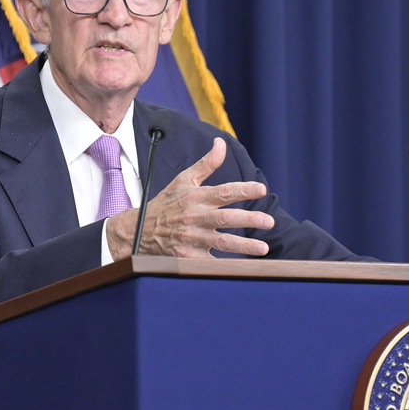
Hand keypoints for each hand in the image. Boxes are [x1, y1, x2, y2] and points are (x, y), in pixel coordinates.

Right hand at [104, 138, 274, 258]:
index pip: (223, 192)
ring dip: (244, 245)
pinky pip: (210, 261)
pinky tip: (243, 266)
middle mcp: (195, 217)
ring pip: (222, 242)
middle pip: (226, 218)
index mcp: (196, 197)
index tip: (261, 190)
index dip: (243, 190)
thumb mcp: (183, 180)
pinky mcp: (188, 256)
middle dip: (249, 219)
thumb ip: (206, 164)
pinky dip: (225, 264)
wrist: (139, 230)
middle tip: (269, 221)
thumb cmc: (166, 203)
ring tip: (263, 248)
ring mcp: (192, 238)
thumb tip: (221, 143)